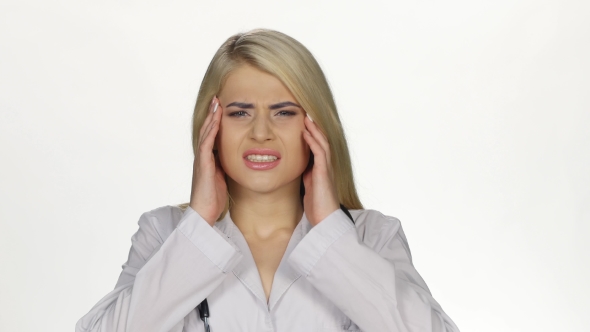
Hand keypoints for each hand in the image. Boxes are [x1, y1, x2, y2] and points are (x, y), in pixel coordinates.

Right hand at [189, 96, 226, 225]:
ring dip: (211, 117)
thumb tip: (237, 159)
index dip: (216, 121)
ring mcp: (201, 160)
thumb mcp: (223, 178)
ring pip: (205, 133)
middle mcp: (203, 157)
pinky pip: (206, 144)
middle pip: (207, 130)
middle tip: (217, 98)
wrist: (204, 214)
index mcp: (208, 159)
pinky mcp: (202, 165)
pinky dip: (211, 131)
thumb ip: (226, 167)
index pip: (212, 135)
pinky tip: (215, 121)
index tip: (222, 108)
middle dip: (212, 114)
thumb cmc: (214, 198)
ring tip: (216, 103)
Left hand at [302, 114, 339, 225]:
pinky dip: (313, 142)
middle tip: (306, 116)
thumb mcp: (308, 190)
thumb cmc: (317, 208)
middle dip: (315, 129)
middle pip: (323, 143)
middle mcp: (326, 168)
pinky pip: (320, 153)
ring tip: (307, 119)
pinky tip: (306, 133)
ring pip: (323, 144)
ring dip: (314, 131)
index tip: (304, 125)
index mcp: (321, 171)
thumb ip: (305, 178)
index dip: (312, 136)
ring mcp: (326, 170)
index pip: (318, 149)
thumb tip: (298, 171)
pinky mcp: (324, 174)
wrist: (325, 220)